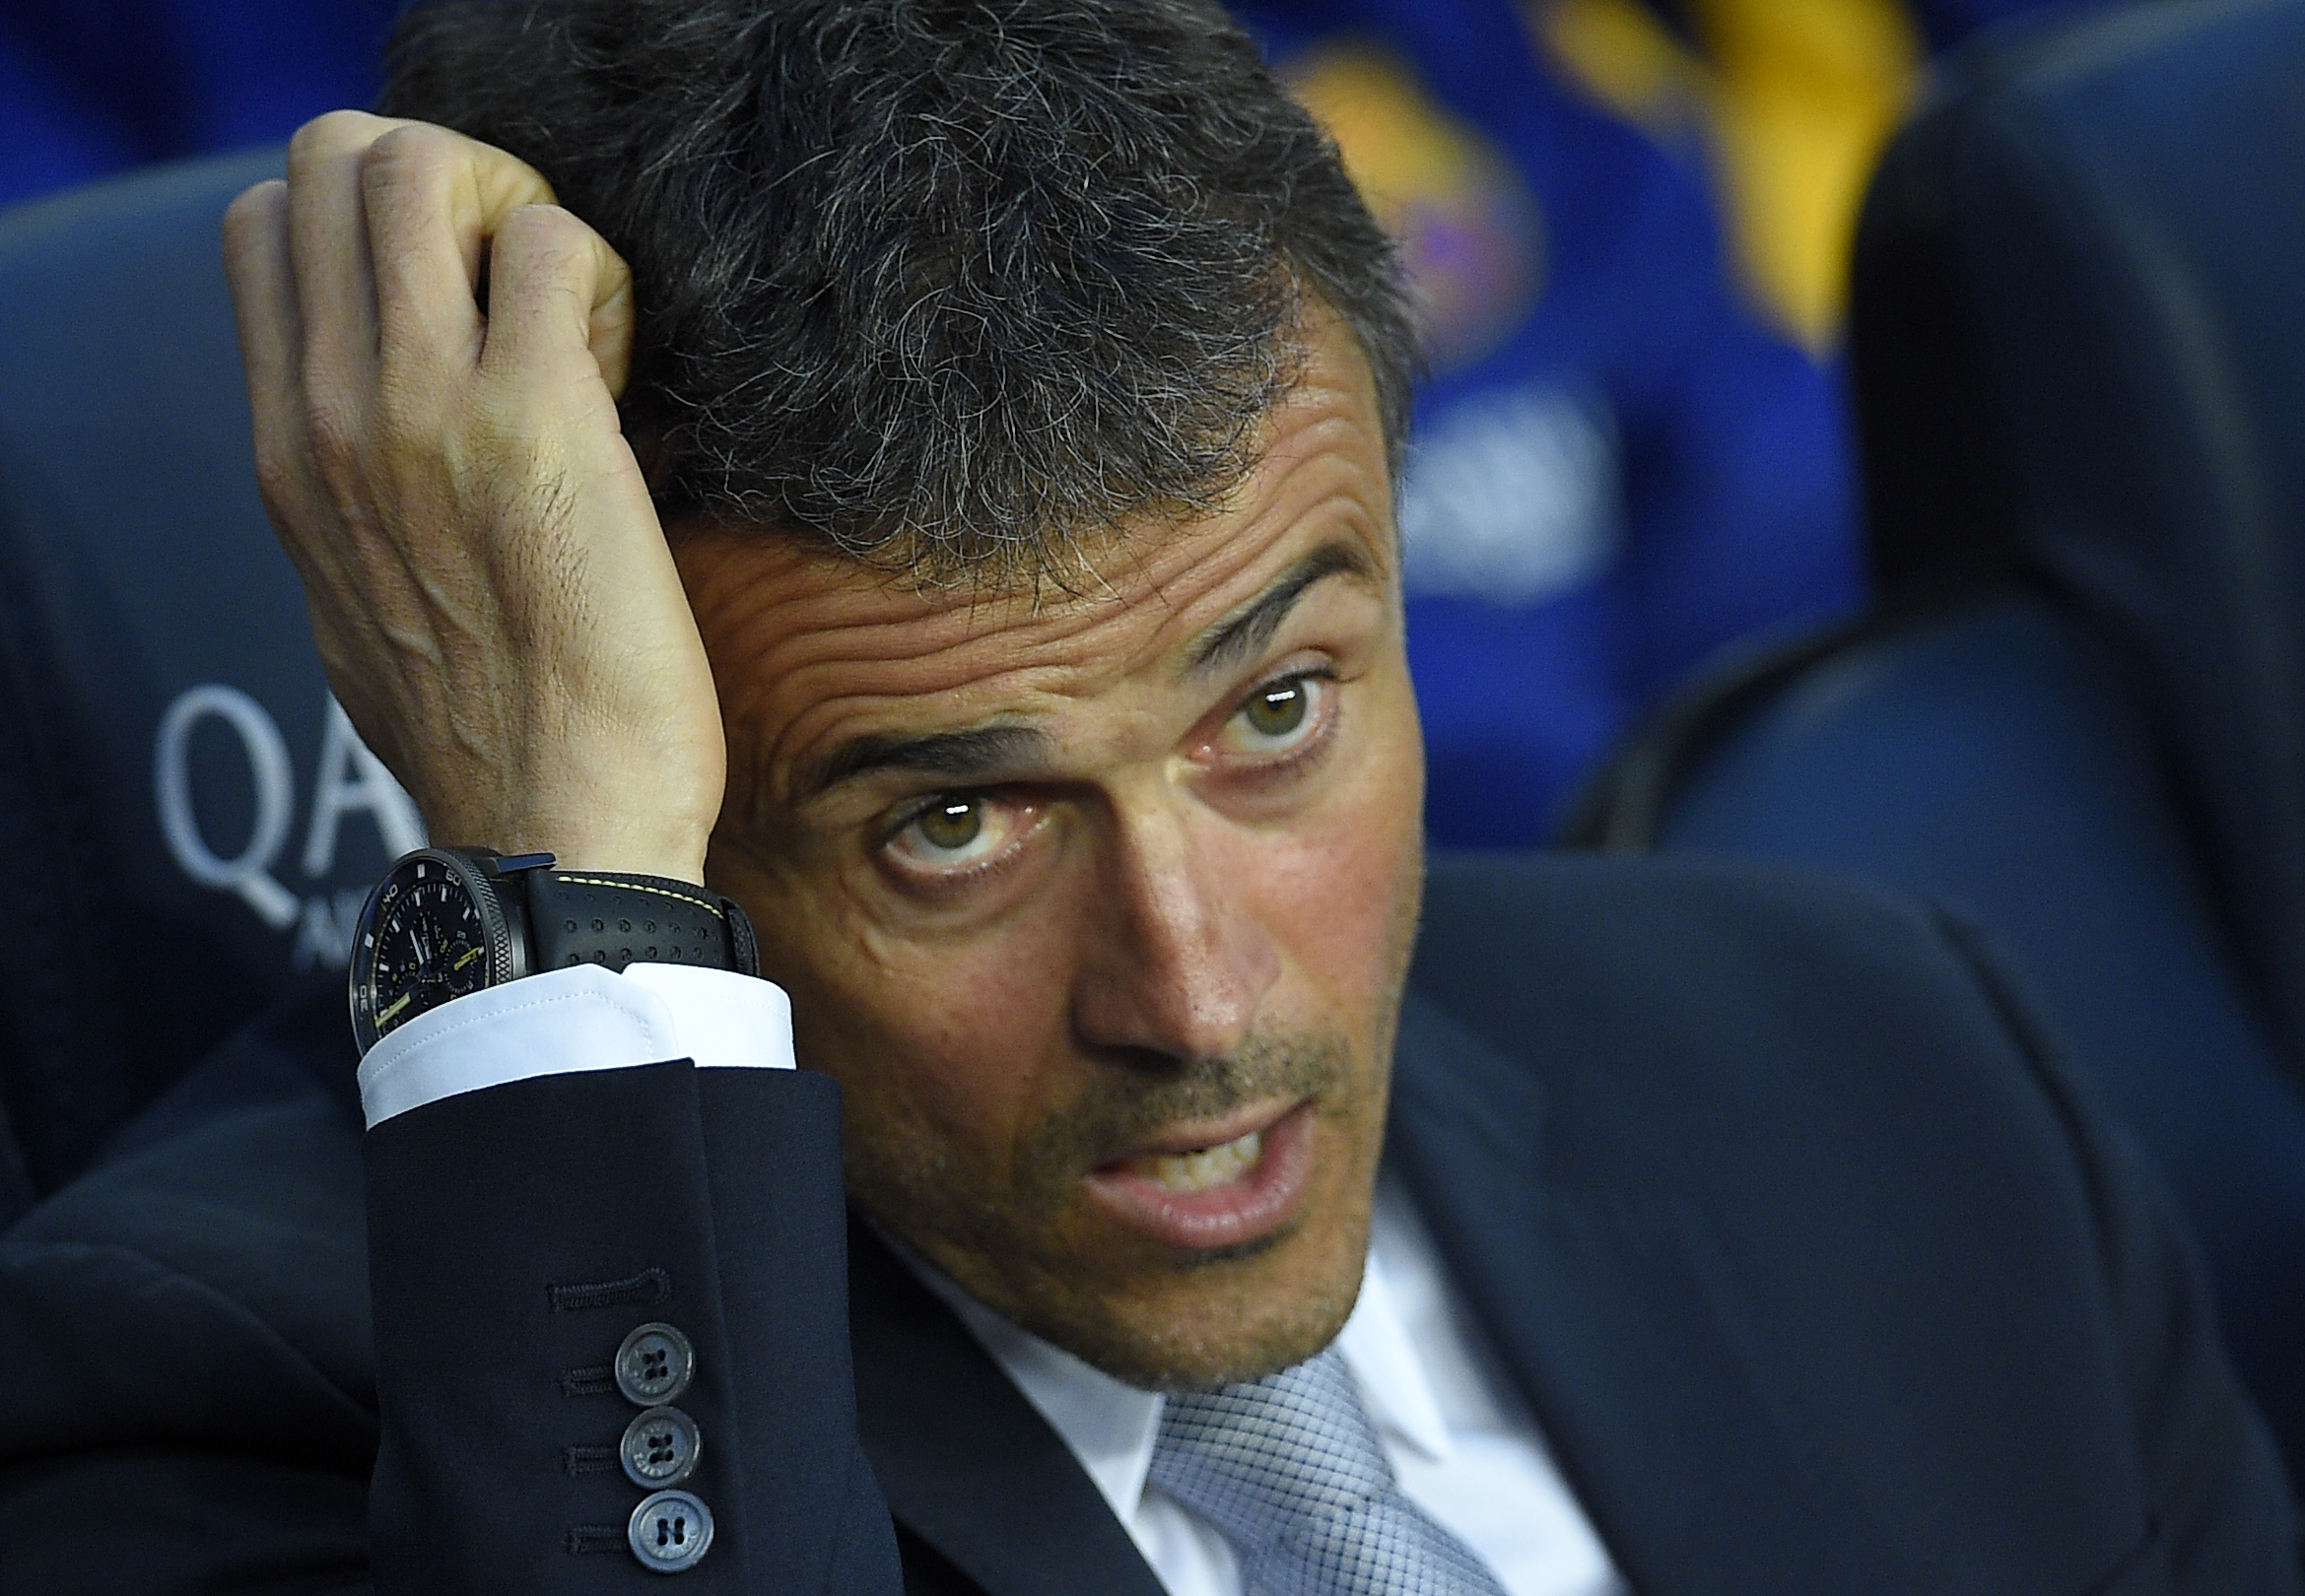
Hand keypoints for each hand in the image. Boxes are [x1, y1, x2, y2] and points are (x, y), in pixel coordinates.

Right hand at [223, 111, 724, 883]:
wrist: (558, 825)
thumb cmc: (492, 736)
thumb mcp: (359, 607)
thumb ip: (353, 500)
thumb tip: (379, 443)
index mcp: (286, 455)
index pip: (265, 227)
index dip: (372, 226)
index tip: (457, 311)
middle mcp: (330, 415)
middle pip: (334, 160)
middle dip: (449, 186)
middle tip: (527, 291)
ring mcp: (422, 411)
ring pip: (425, 165)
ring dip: (521, 214)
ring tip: (574, 328)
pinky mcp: (537, 422)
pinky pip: (552, 242)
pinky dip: (601, 276)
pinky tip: (624, 374)